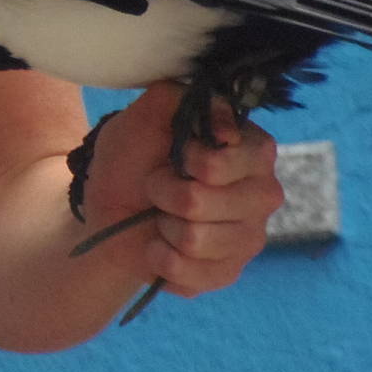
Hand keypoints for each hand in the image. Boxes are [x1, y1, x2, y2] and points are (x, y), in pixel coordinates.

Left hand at [79, 82, 284, 298]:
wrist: (109, 211)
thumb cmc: (133, 159)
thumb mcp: (145, 116)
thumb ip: (179, 97)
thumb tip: (226, 129)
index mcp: (253, 149)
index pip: (231, 160)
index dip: (191, 160)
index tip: (176, 156)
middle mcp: (263, 193)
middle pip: (204, 202)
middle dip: (165, 193)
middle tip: (158, 186)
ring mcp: (249, 237)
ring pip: (195, 239)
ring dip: (162, 227)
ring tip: (160, 216)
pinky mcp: (229, 272)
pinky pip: (191, 273)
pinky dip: (161, 258)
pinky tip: (160, 247)